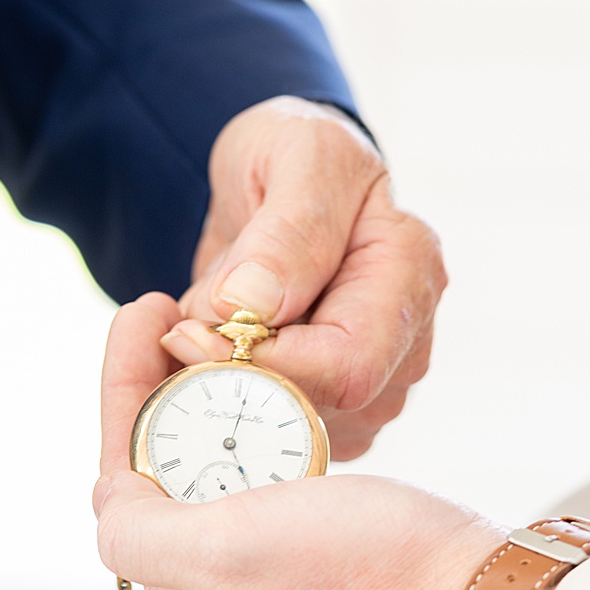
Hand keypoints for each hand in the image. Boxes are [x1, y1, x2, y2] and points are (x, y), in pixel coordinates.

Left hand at [96, 296, 510, 589]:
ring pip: (213, 473)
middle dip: (160, 390)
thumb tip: (110, 503)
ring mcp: (268, 574)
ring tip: (219, 342)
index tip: (144, 311)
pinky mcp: (317, 556)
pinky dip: (256, 428)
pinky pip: (264, 480)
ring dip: (207, 403)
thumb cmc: (366, 571)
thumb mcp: (229, 552)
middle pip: (162, 471)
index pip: (119, 473)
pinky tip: (276, 397)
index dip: (123, 387)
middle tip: (178, 315)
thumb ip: (141, 532)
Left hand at [162, 97, 444, 459]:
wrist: (288, 182)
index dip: (266, 364)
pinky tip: (213, 353)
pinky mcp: (343, 408)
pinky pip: (282, 434)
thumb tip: (253, 305)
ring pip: (298, 432)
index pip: (349, 364)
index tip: (192, 331)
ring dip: (228, 392)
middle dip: (237, 379)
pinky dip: (232, 401)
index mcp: (410, 272)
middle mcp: (408, 341)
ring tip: (197, 327)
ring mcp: (380, 384)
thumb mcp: (295, 158)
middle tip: (179, 327)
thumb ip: (286, 233)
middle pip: (326, 408)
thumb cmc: (299, 155)